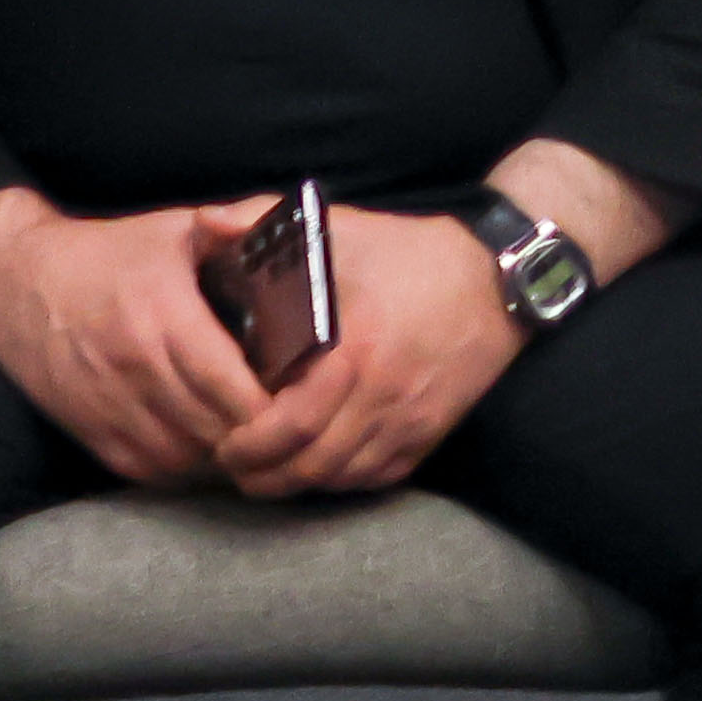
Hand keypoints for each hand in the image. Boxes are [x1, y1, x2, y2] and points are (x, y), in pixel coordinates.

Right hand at [0, 189, 276, 487]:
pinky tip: (215, 446)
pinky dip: (190, 467)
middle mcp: (135, 370)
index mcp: (163, 319)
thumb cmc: (110, 255)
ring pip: (190, 458)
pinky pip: (154, 470)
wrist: (14, 283)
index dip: (279, 404)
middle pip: (219, 429)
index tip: (310, 397)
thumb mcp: (176, 230)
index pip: (234, 387)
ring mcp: (110, 407)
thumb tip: (299, 226)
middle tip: (299, 423)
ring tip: (262, 437)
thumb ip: (238, 229)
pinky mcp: (91, 434)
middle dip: (265, 433)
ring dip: (230, 454)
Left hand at [205, 203, 527, 499]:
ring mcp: (412, 417)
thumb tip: (204, 220)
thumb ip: (264, 219)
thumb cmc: (411, 253)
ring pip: (343, 477)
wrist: (498, 278)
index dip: (248, 446)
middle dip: (263, 475)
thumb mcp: (338, 228)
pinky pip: (379, 476)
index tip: (222, 443)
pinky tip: (321, 465)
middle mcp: (383, 394)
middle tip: (234, 464)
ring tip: (269, 470)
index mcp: (353, 350)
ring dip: (300, 481)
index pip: (291, 426)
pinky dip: (342, 480)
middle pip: (312, 464)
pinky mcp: (432, 429)